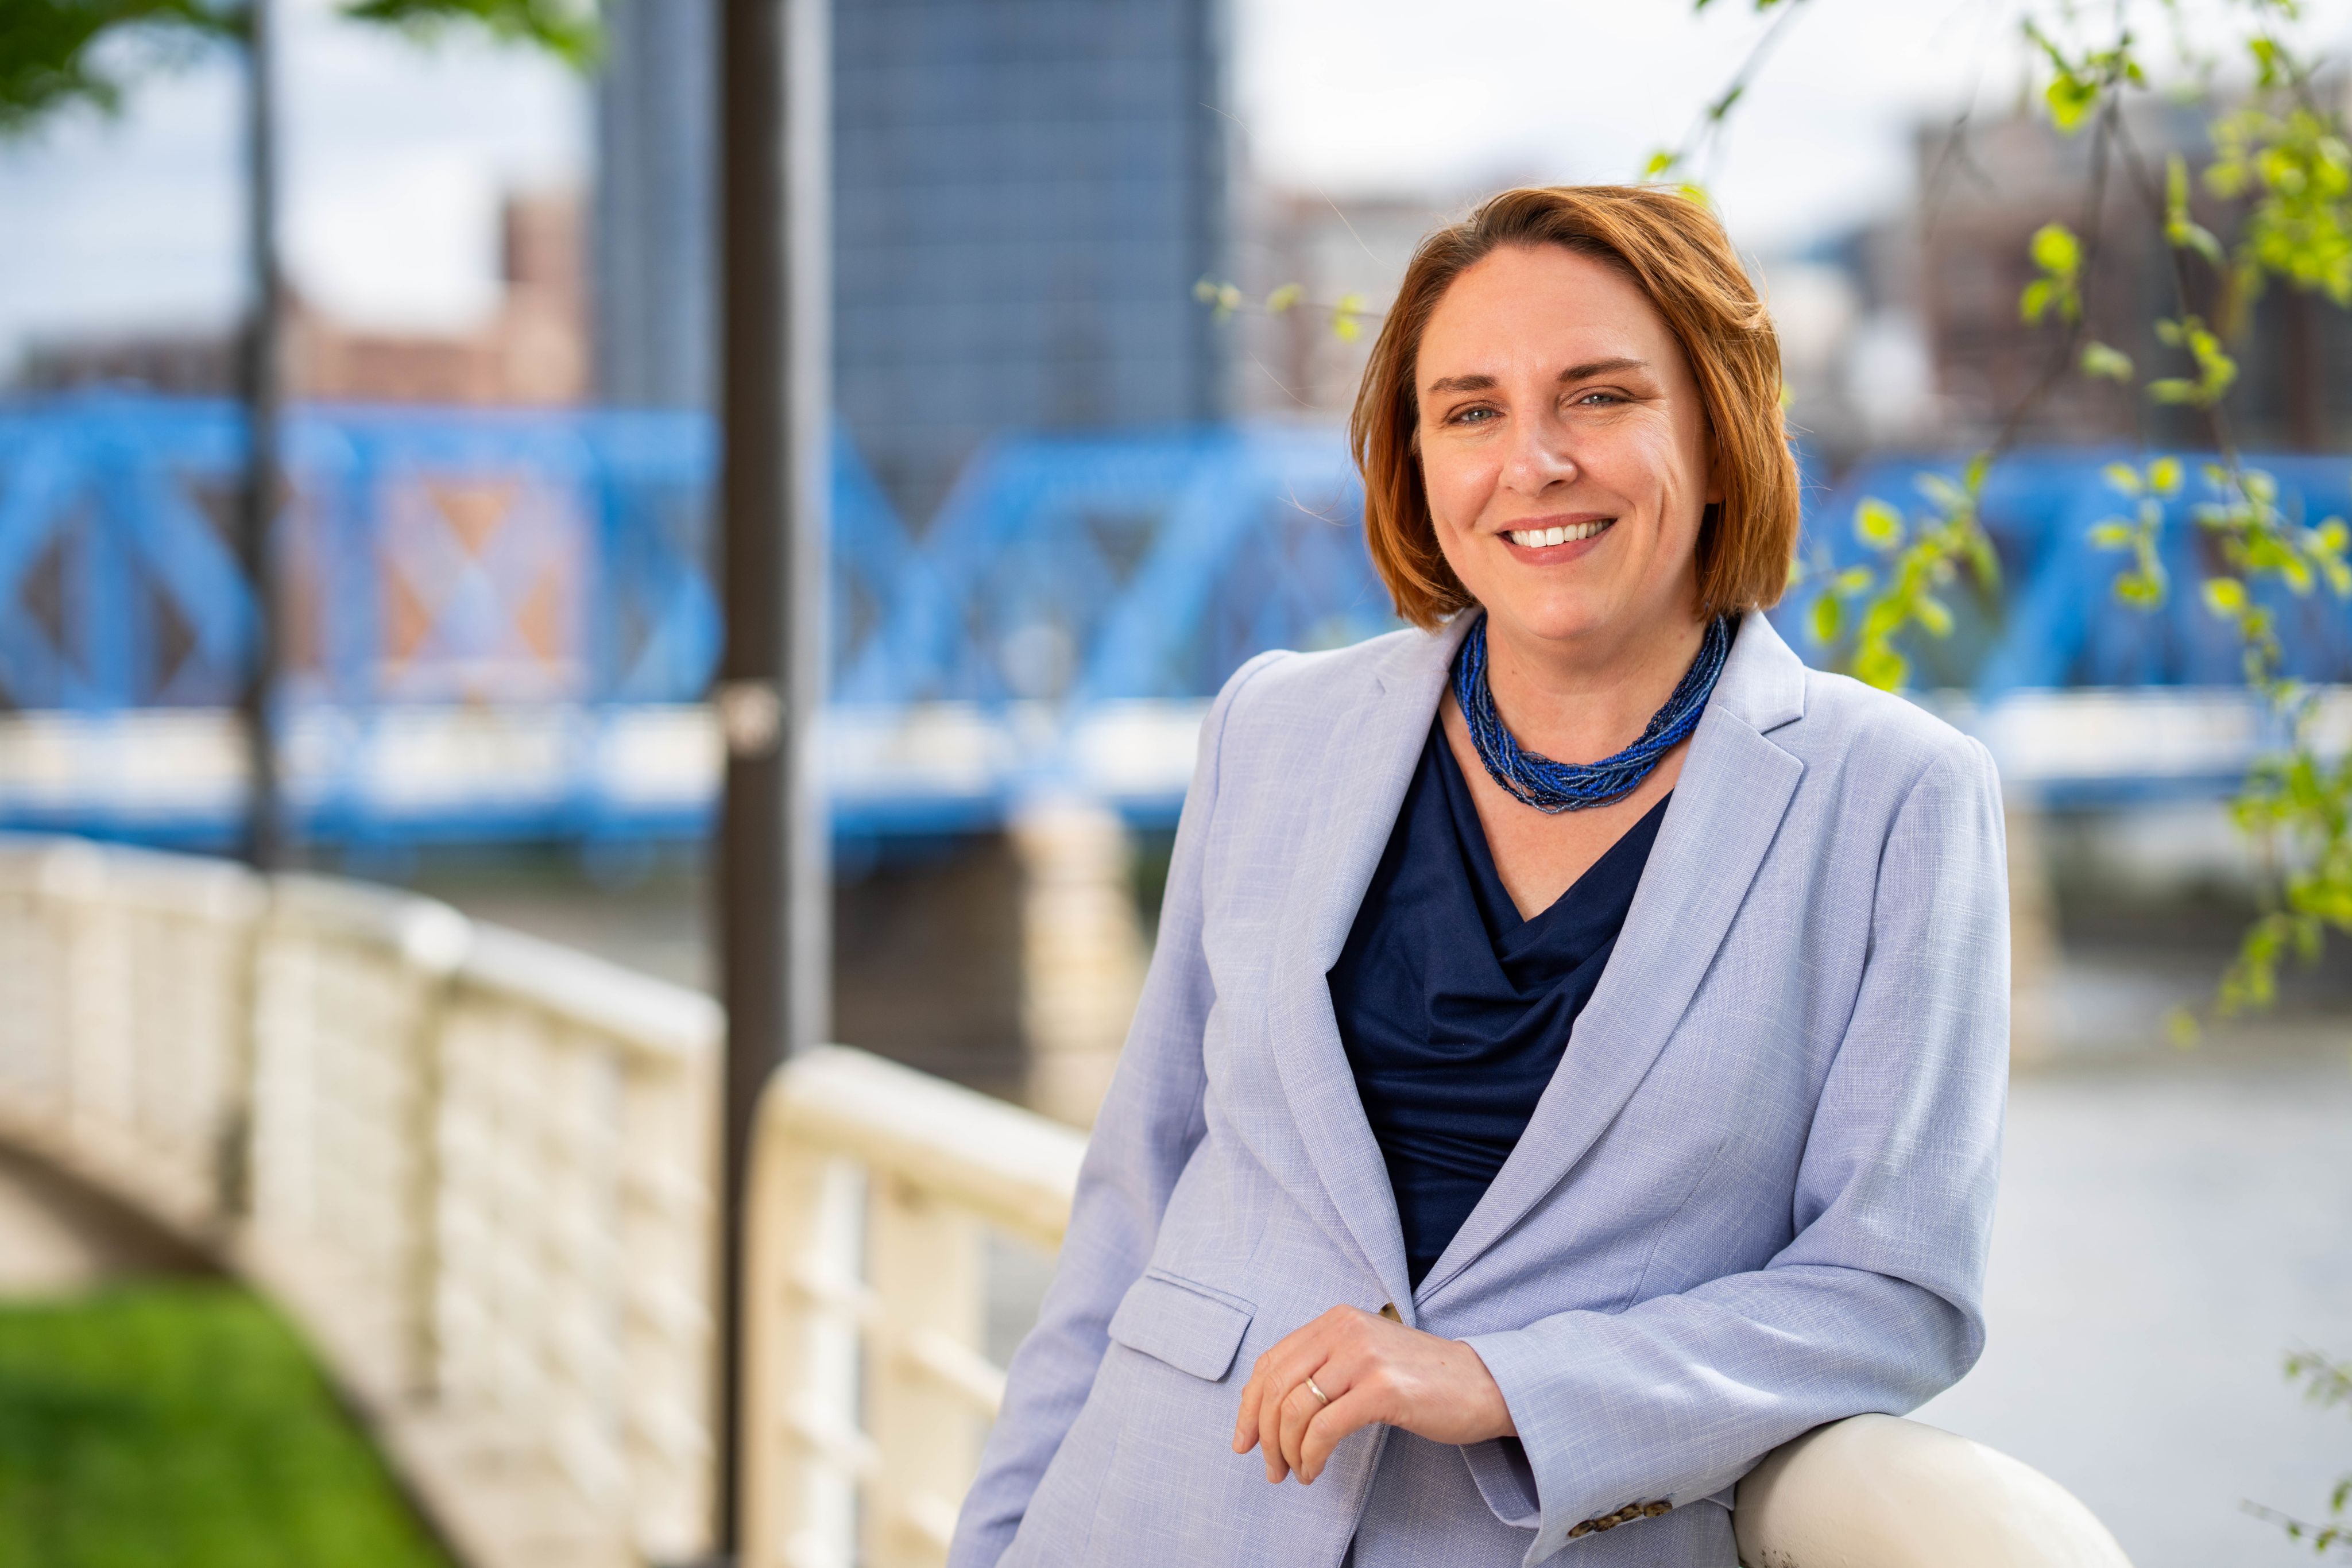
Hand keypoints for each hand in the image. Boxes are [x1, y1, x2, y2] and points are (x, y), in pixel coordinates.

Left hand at [1229, 1304, 1515, 1484]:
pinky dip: (1310, 1456)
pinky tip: (1314, 1470)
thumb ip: (1323, 1367)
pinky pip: (1325, 1429)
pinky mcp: (1383, 1389)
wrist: (1485, 1384)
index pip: (1271, 1362)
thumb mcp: (1365, 1356)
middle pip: (1276, 1387)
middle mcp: (1345, 1330)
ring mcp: (1364, 1357)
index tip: (1243, 1440)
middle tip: (1269, 1468)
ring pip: (1295, 1410)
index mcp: (1336, 1320)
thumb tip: (1268, 1407)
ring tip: (1294, 1473)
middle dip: (1263, 1434)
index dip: (1249, 1405)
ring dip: (1286, 1451)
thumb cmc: (1423, 1379)